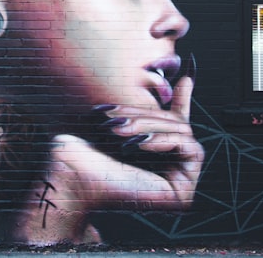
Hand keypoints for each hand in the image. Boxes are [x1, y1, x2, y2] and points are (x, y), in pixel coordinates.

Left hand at [12, 72, 202, 243]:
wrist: (72, 178)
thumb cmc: (81, 148)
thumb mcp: (108, 118)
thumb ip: (133, 106)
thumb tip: (161, 80)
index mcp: (151, 149)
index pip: (174, 121)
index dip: (184, 95)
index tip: (188, 69)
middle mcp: (168, 165)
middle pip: (173, 122)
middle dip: (144, 115)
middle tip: (114, 121)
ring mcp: (178, 180)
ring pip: (181, 132)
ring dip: (148, 127)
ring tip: (118, 132)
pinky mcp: (183, 192)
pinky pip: (190, 150)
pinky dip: (164, 141)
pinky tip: (140, 145)